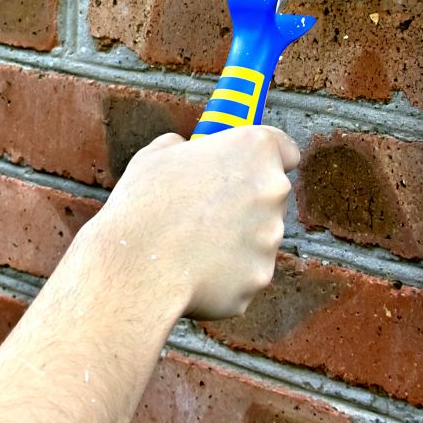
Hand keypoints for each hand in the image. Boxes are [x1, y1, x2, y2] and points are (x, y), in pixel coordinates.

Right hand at [91, 126, 299, 320]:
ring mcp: (272, 236)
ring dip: (236, 239)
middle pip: (270, 195)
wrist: (136, 267)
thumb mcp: (157, 154)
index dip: (266, 159)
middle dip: (245, 203)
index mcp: (254, 149)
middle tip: (205, 211)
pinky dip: (227, 273)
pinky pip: (247, 270)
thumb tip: (184, 150)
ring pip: (259, 236)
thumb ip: (183, 148)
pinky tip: (194, 271)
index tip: (248, 168)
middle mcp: (273, 189)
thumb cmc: (144, 204)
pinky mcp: (261, 275)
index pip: (286, 150)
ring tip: (191, 245)